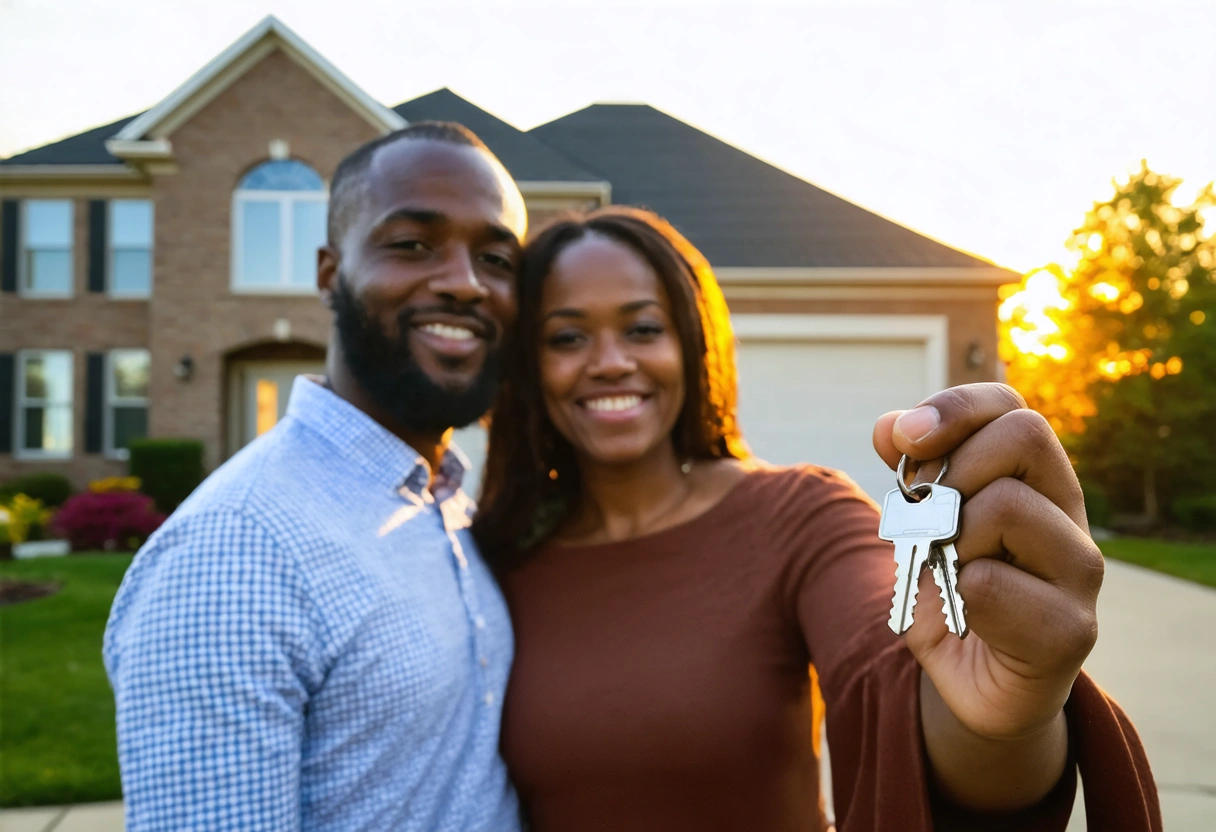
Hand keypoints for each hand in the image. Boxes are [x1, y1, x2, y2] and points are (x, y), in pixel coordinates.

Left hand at [872, 383, 1102, 742]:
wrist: (974, 684)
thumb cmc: (951, 593)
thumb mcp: (918, 526)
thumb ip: (910, 473)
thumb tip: (891, 427)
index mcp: (1033, 478)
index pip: (1011, 407)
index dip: (955, 407)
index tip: (904, 438)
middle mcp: (1069, 512)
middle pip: (1025, 435)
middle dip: (952, 469)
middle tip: (929, 520)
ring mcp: (1079, 569)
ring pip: (1008, 505)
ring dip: (952, 538)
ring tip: (951, 572)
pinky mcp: (1072, 629)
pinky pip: (991, 583)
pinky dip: (957, 596)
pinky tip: (968, 616)